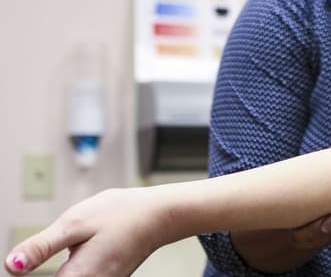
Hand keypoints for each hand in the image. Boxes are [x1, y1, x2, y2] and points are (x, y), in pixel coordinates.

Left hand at [5, 188, 167, 276]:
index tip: (31, 261)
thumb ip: (41, 247)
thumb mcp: (75, 222)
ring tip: (81, 244)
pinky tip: (87, 249)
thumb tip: (12, 265)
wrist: (160, 215)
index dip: (33, 270)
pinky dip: (78, 269)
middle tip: (51, 251)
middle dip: (50, 268)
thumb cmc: (122, 214)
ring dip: (66, 269)